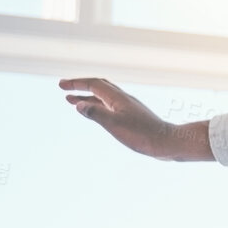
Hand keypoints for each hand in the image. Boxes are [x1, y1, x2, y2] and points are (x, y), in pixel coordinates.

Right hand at [59, 77, 209, 159]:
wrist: (167, 143)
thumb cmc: (142, 135)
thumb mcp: (115, 125)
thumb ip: (96, 113)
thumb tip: (77, 104)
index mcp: (118, 98)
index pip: (93, 84)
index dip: (76, 84)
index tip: (61, 86)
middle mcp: (123, 99)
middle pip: (99, 86)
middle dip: (80, 86)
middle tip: (64, 89)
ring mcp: (129, 107)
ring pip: (104, 97)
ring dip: (87, 97)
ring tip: (72, 101)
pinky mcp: (133, 117)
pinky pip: (110, 106)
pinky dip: (98, 106)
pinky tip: (96, 114)